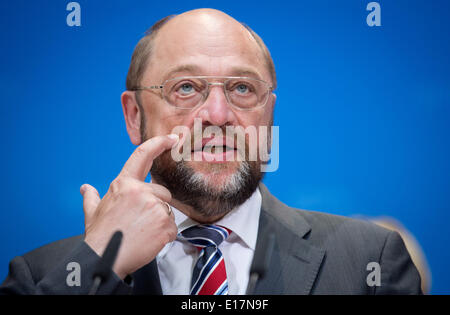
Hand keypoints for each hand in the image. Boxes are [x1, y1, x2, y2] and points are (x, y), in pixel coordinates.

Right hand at [80, 134, 178, 278]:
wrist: (104, 259)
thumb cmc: (100, 236)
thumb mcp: (92, 213)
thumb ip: (91, 197)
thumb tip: (85, 188)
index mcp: (123, 184)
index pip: (143, 155)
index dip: (159, 143)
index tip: (171, 139)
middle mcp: (141, 192)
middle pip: (162, 192)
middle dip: (156, 205)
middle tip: (140, 221)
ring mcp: (155, 207)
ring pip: (168, 210)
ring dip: (159, 221)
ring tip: (142, 232)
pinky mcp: (165, 224)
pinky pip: (172, 227)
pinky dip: (164, 235)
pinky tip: (150, 240)